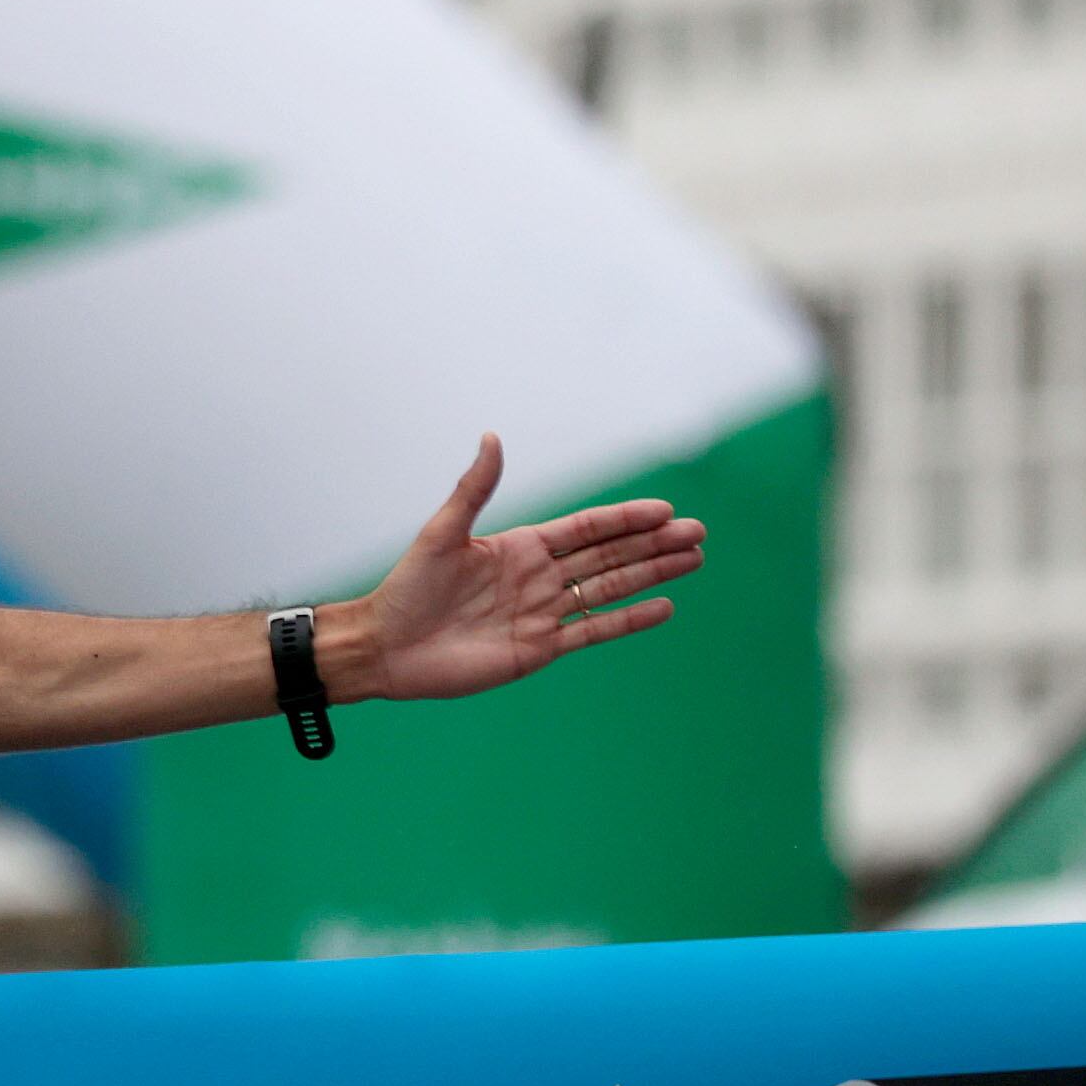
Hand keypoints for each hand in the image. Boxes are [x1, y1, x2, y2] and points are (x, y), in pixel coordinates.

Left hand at [358, 434, 705, 702]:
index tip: (665, 510)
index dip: (625, 519)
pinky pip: (593, 630)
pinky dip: (629, 620)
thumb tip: (493, 436)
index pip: (586, 528)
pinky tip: (664, 606)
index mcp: (519, 547)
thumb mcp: (443, 533)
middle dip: (653, 544)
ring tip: (695, 560)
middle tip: (699, 532)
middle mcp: (537, 578)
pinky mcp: (539, 648)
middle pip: (608, 556)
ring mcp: (542, 613)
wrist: (386, 646)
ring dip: (652, 575)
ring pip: (609, 589)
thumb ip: (474, 489)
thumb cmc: (407, 588)